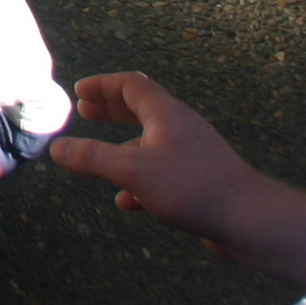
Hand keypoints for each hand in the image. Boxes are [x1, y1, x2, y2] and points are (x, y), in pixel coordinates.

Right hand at [48, 72, 305, 289]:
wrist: (249, 219)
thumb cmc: (192, 186)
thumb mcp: (134, 170)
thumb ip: (93, 158)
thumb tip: (56, 148)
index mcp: (166, 114)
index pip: (131, 84)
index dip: (104, 85)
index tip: (80, 92)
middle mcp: (180, 127)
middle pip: (142, 109)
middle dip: (112, 111)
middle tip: (86, 114)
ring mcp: (193, 154)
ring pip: (152, 143)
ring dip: (124, 148)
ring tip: (101, 164)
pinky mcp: (200, 181)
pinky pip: (163, 172)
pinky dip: (141, 180)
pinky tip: (129, 202)